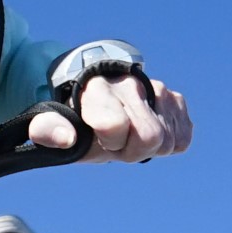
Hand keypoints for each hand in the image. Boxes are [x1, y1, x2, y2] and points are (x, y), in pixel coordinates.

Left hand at [28, 76, 190, 163]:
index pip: (116, 124)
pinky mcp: (176, 100)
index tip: (100, 137)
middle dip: (132, 149)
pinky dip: (167, 142)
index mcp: (97, 88)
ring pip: (168, 141)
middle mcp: (131, 83)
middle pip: (151, 137)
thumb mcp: (53, 125)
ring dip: (149, 148)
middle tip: (116, 141)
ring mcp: (158, 89)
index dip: (110, 141)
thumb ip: (48, 131)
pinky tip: (147, 130)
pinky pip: (182, 138)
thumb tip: (67, 138)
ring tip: (130, 134)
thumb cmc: (77, 116)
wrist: (98, 95)